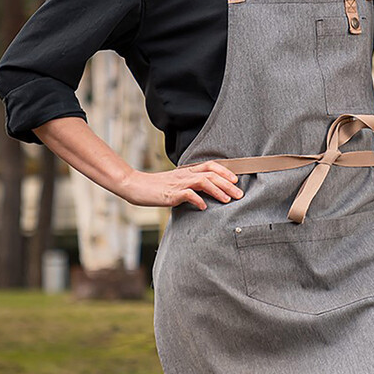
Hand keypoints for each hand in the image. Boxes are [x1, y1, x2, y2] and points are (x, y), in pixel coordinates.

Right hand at [119, 162, 243, 211]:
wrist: (135, 185)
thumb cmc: (155, 186)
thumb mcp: (175, 182)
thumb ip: (189, 184)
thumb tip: (204, 193)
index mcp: (187, 171)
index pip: (210, 166)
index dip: (225, 171)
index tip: (236, 180)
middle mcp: (185, 175)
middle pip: (211, 174)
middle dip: (228, 184)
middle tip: (239, 194)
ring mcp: (178, 183)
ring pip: (203, 182)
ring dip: (218, 190)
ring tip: (227, 200)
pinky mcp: (171, 193)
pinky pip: (188, 194)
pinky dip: (198, 200)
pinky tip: (204, 207)